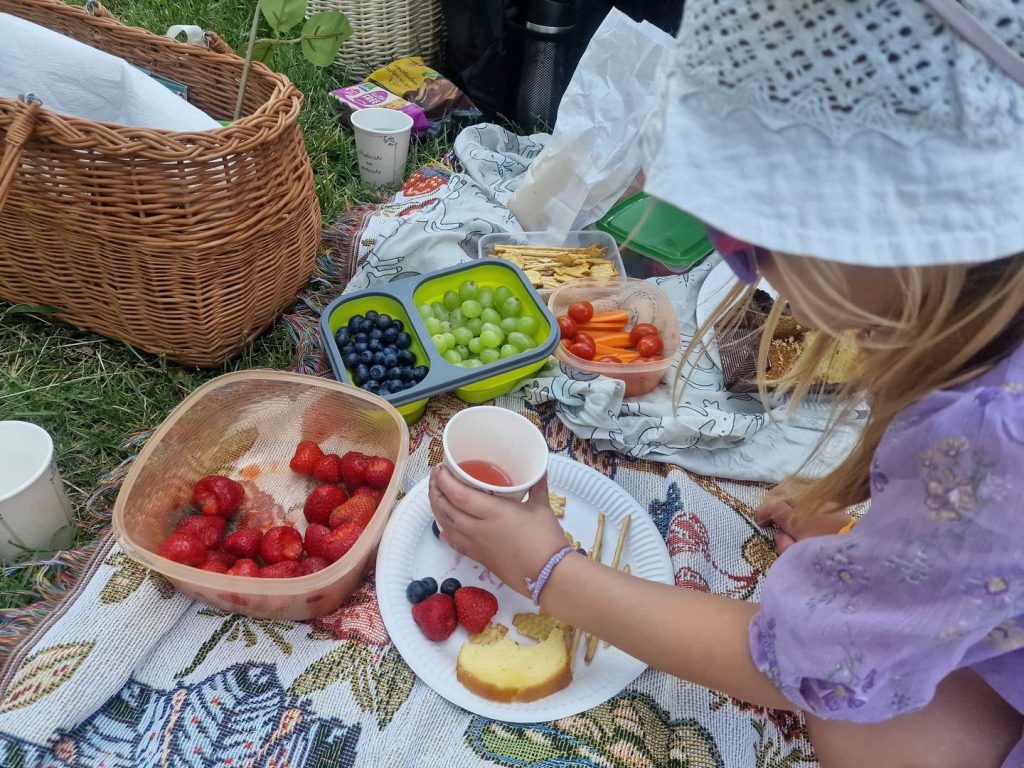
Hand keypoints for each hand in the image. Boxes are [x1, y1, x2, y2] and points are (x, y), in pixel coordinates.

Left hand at [428, 466, 568, 597]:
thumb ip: (537, 486)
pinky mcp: (479, 558)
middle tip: (435, 477)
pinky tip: (443, 529)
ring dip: (437, 510)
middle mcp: (479, 528)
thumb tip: (539, 470)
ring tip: (436, 496)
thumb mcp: (542, 507)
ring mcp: (476, 545)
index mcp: (493, 512)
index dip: (444, 481)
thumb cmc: (546, 539)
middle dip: (435, 492)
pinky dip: (446, 533)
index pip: (459, 494)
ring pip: (447, 526)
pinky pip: (455, 543)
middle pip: (447, 509)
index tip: (440, 469)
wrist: (548, 575)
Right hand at [755, 483, 850, 552]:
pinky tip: (796, 500)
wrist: (857, 551)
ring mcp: (820, 499)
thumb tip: (779, 535)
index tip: (760, 522)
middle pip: (783, 490)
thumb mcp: (801, 556)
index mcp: (797, 519)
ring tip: (779, 504)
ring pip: (795, 484)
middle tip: (767, 511)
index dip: (762, 512)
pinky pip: (808, 486)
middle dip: (770, 498)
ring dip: (782, 492)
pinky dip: (797, 490)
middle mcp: (807, 504)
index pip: (772, 507)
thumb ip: (785, 546)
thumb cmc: (825, 555)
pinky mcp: (832, 498)